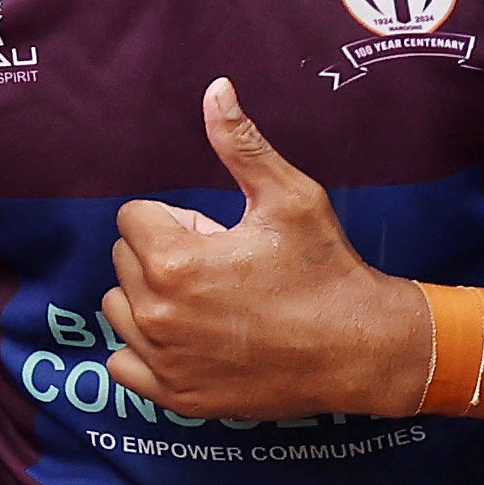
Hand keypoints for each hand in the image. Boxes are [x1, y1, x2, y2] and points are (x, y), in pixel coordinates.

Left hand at [101, 83, 423, 422]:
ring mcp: (162, 360)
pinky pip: (122, 364)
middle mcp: (156, 313)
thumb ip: (241, 144)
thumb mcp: (289, 199)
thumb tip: (215, 88)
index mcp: (173, 261)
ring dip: (151, 300)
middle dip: (164, 256)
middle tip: (223, 269)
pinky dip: (146, 351)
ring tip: (209, 302)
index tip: (218, 237)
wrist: (363, 350)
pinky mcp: (173, 397)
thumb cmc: (326, 270)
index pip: (132, 219)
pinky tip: (190, 340)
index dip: (175, 222)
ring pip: (120, 308)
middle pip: (125, 261)